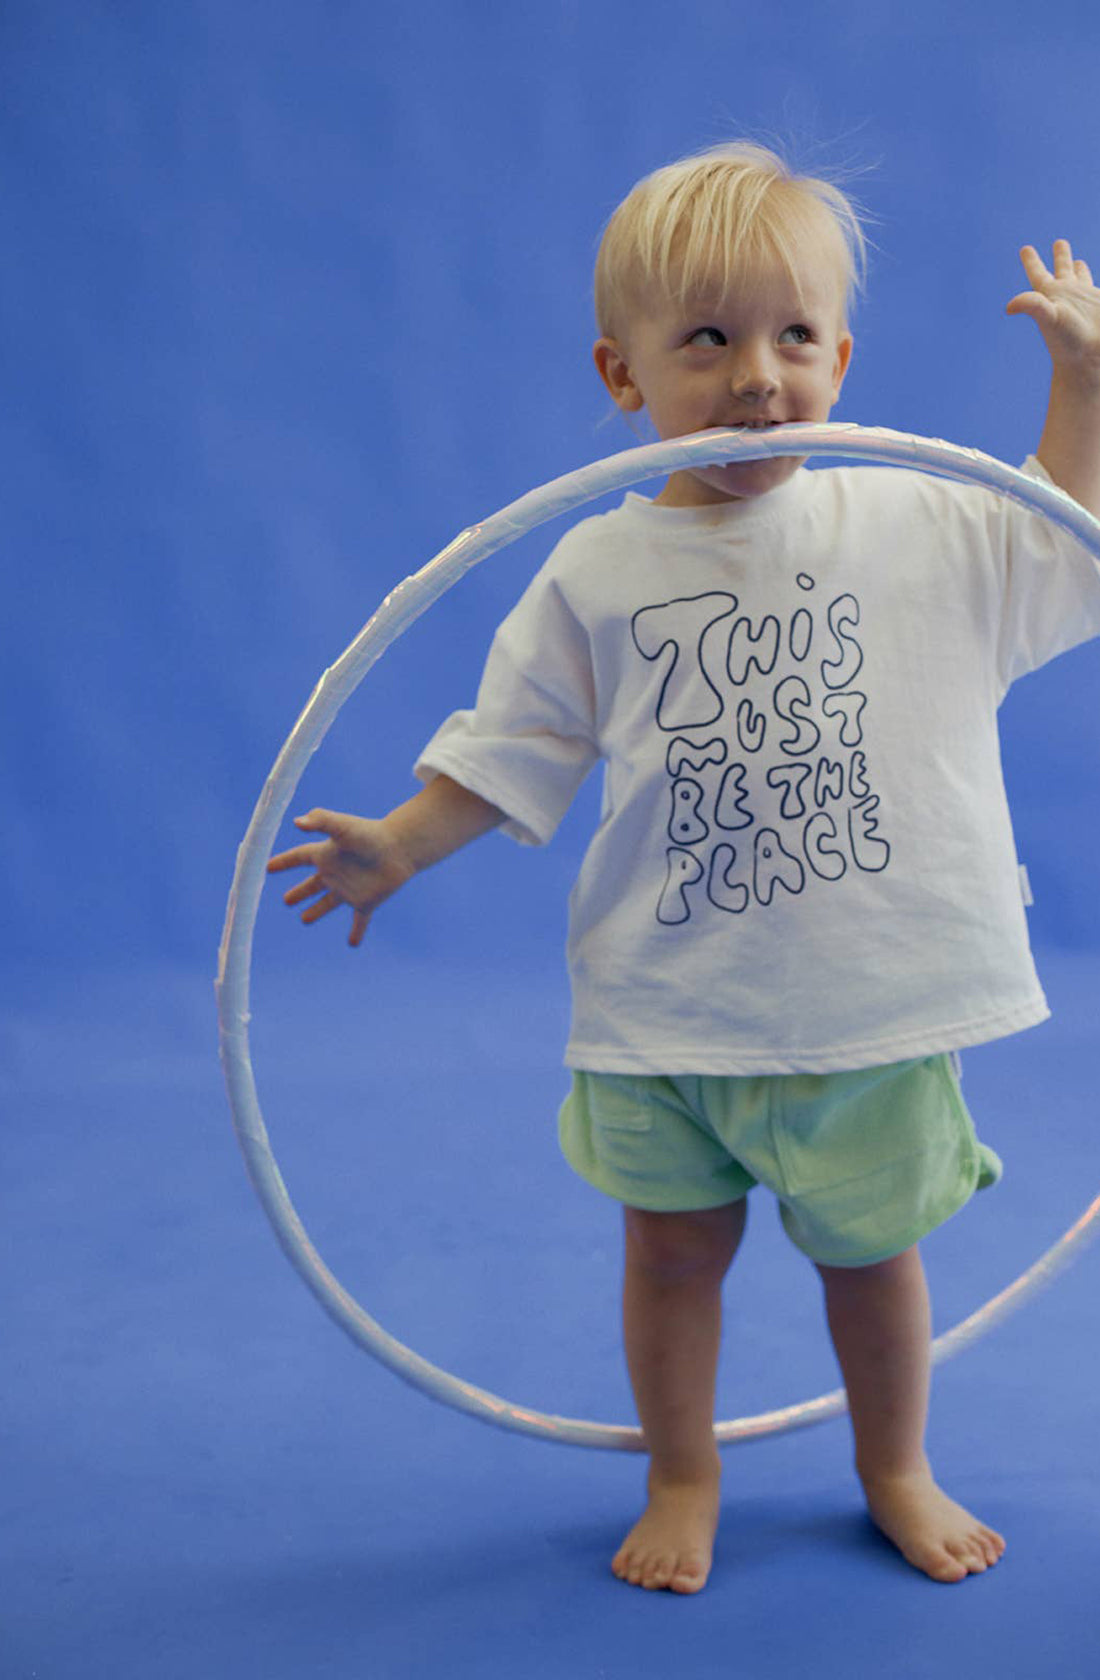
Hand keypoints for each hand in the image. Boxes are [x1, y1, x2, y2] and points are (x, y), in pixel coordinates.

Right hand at [266, 808, 415, 946]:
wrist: (400, 847)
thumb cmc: (370, 834)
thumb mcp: (341, 826)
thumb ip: (320, 821)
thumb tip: (296, 822)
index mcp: (327, 855)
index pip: (299, 858)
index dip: (283, 862)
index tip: (268, 867)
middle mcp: (336, 873)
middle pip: (312, 884)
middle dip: (299, 893)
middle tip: (286, 901)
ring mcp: (350, 889)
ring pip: (328, 904)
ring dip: (316, 911)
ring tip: (304, 920)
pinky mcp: (366, 902)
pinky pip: (359, 921)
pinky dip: (356, 932)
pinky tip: (353, 944)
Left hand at [1006, 240, 1099, 381]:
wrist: (1090, 359)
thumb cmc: (1069, 341)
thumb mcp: (1049, 318)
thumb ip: (1032, 305)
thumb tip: (1009, 306)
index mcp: (1051, 295)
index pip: (1038, 273)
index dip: (1032, 260)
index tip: (1025, 249)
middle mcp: (1067, 295)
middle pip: (1061, 269)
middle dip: (1061, 255)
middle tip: (1059, 242)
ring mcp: (1084, 299)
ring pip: (1080, 277)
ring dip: (1077, 267)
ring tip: (1075, 259)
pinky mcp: (1098, 303)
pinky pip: (1095, 286)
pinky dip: (1093, 279)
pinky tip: (1092, 278)